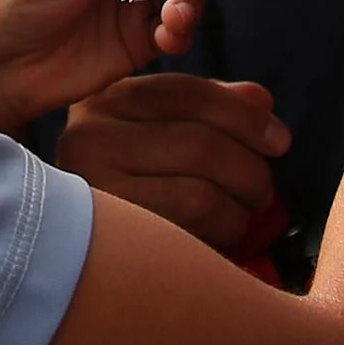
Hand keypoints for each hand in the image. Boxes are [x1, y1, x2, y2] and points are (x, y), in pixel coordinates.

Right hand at [52, 73, 289, 252]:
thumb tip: (261, 101)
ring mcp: (92, 193)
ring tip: (242, 216)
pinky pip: (189, 233)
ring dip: (239, 210)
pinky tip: (219, 239)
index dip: (245, 117)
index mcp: (102, 102)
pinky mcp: (109, 241)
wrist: (62, 250)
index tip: (281, 141)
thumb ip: (209, 110)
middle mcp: (86, 141)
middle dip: (250, 171)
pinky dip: (221, 236)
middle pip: (199, 145)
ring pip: (200, 194)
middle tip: (262, 192)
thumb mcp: (157, 132)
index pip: (186, 94)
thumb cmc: (128, 186)